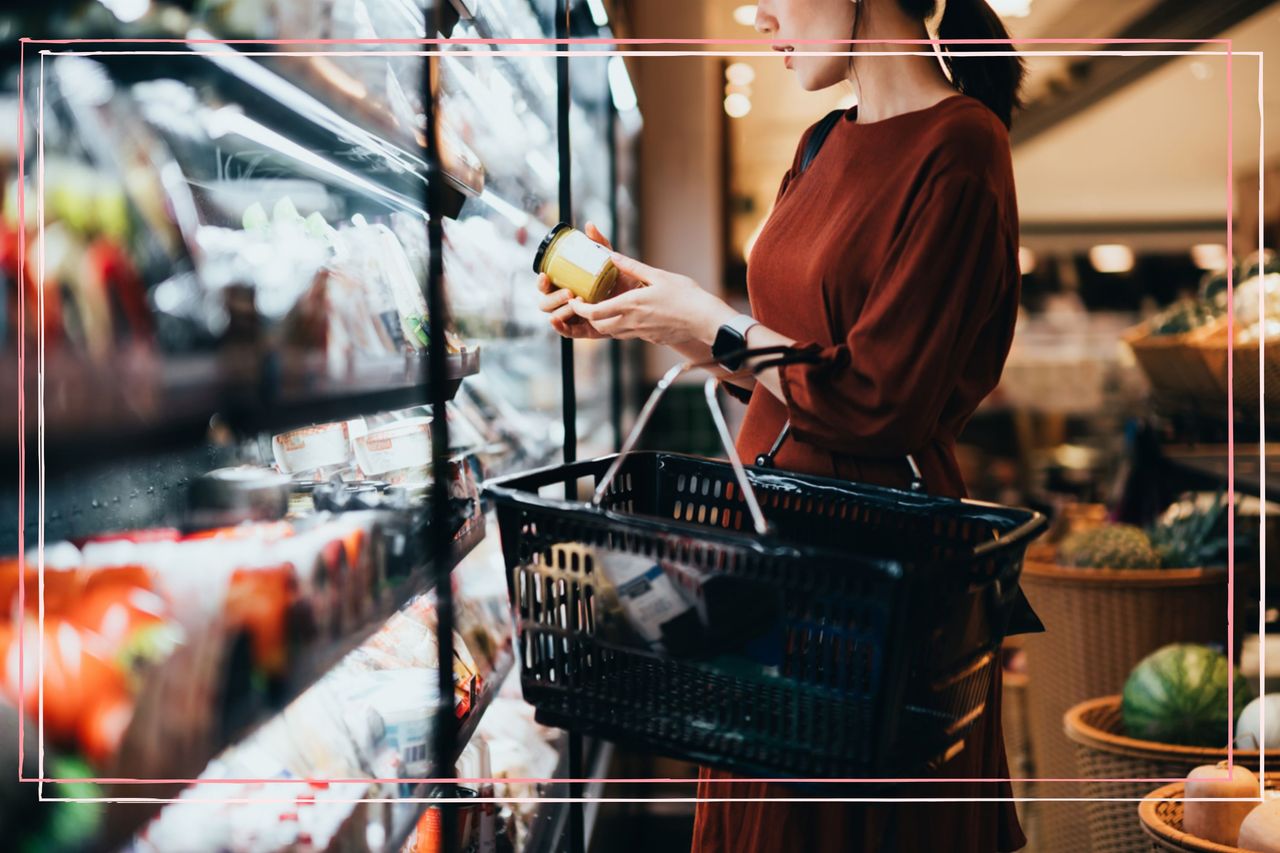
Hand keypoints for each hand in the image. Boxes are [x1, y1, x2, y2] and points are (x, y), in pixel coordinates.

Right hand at [537, 222, 638, 338]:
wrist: (642, 299)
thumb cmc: (623, 279)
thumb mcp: (610, 261)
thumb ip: (600, 245)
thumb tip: (589, 226)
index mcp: (568, 285)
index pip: (547, 285)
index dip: (542, 282)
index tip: (545, 275)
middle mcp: (567, 302)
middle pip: (546, 302)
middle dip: (552, 297)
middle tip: (569, 292)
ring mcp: (575, 317)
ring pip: (555, 316)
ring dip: (560, 310)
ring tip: (575, 302)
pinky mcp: (585, 330)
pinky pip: (568, 332)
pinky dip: (560, 327)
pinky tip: (557, 321)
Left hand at [568, 252, 737, 346]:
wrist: (705, 320)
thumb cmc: (686, 296)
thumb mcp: (658, 276)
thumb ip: (632, 267)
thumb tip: (612, 256)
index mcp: (630, 305)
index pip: (594, 313)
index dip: (579, 309)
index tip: (575, 301)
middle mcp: (632, 323)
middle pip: (600, 326)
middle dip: (589, 318)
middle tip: (587, 305)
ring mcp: (641, 333)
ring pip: (613, 333)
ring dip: (605, 323)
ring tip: (606, 309)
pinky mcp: (651, 338)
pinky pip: (630, 335)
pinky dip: (623, 327)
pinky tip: (631, 315)